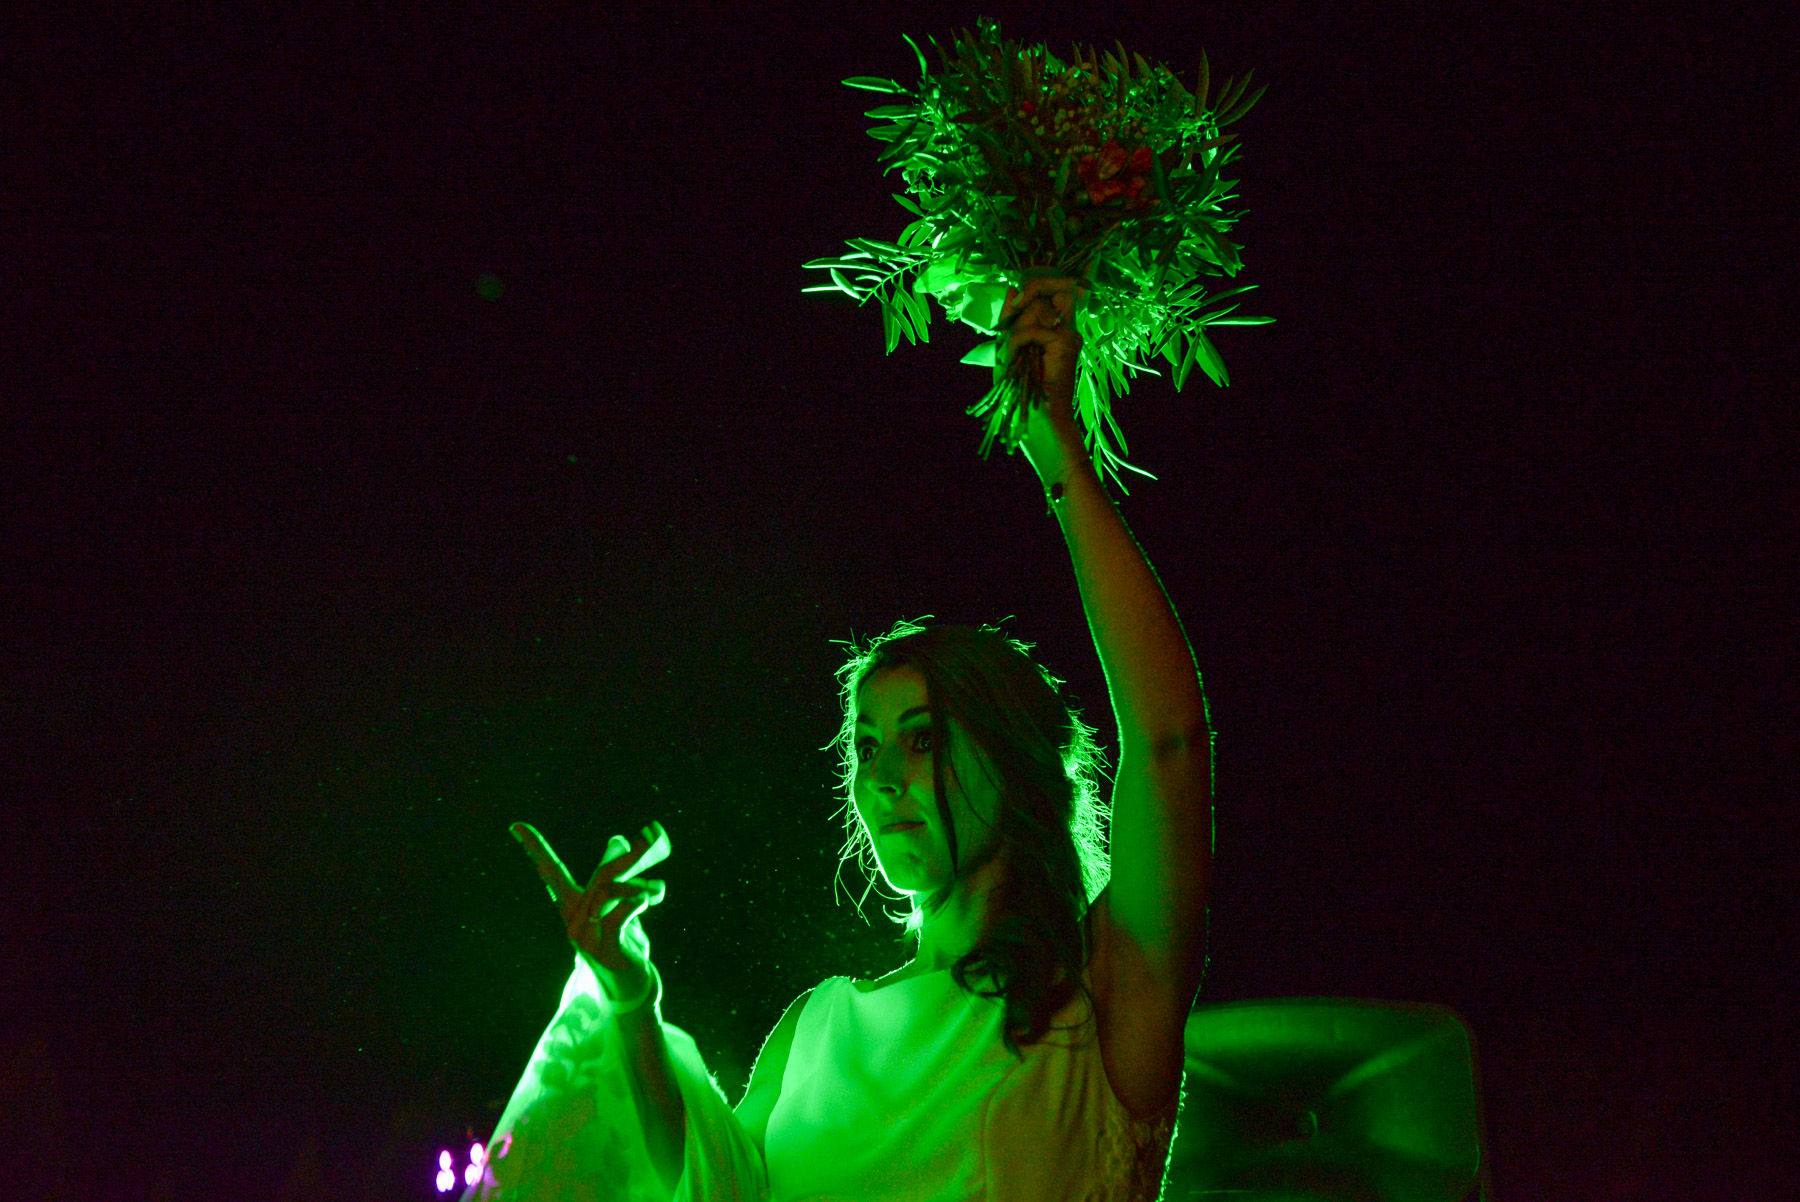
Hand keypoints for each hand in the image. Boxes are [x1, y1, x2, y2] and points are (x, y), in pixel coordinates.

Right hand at [512, 820, 670, 1001]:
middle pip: (600, 876)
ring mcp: (586, 936)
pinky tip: (648, 900)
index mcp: (574, 906)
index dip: (536, 848)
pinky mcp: (604, 949)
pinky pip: (620, 916)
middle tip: (654, 835)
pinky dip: (637, 903)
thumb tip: (619, 839)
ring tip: (659, 889)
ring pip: (611, 893)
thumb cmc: (621, 944)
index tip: (516, 825)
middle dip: (629, 855)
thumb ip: (615, 876)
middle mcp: (574, 919)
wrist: (627, 990)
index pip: (551, 872)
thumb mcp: (618, 908)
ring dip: (639, 885)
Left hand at [997, 276, 1083, 419]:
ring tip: (1017, 356)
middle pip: (1043, 296)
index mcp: (1058, 329)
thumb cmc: (1020, 389)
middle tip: (1014, 343)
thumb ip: (1012, 318)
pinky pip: (1032, 330)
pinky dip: (1018, 343)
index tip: (1016, 304)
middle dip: (1020, 316)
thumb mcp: (1010, 346)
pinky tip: (1018, 360)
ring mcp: (1070, 334)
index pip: (1053, 290)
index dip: (1034, 288)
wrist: (1035, 416)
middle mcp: (1067, 328)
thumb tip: (1013, 288)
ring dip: (1018, 332)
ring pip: (1037, 309)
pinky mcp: (1066, 342)